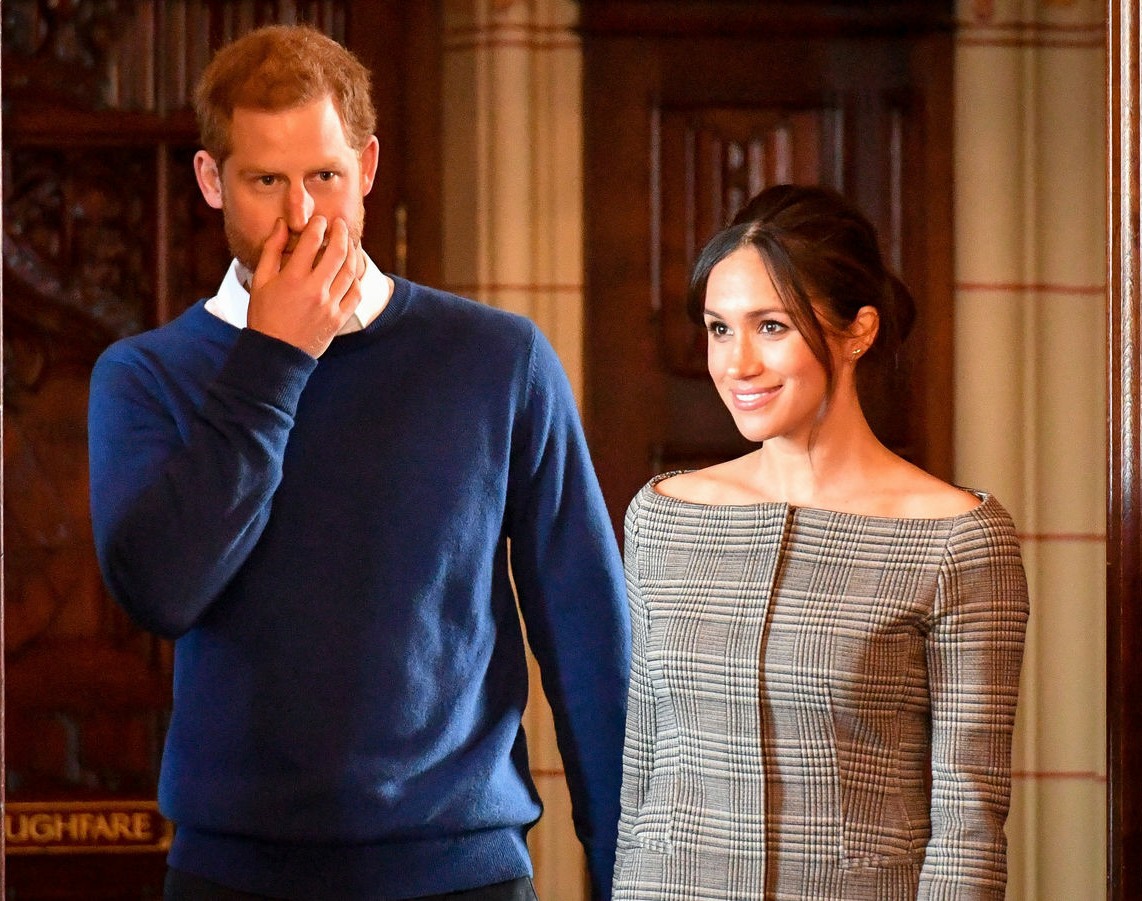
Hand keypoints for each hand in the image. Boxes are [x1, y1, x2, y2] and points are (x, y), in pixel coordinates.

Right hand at [247, 217, 363, 357]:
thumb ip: (272, 250)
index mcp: (293, 278)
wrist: (276, 353)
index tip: (319, 220)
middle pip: (337, 251)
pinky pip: (355, 293)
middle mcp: (315, 290)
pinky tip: (351, 272)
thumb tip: (282, 224)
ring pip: (350, 270)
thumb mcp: (261, 281)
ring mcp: (330, 305)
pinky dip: (355, 279)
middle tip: (340, 224)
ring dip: (352, 252)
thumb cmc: (264, 315)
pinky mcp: (339, 318)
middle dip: (340, 232)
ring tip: (348, 243)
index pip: (312, 241)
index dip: (318, 225)